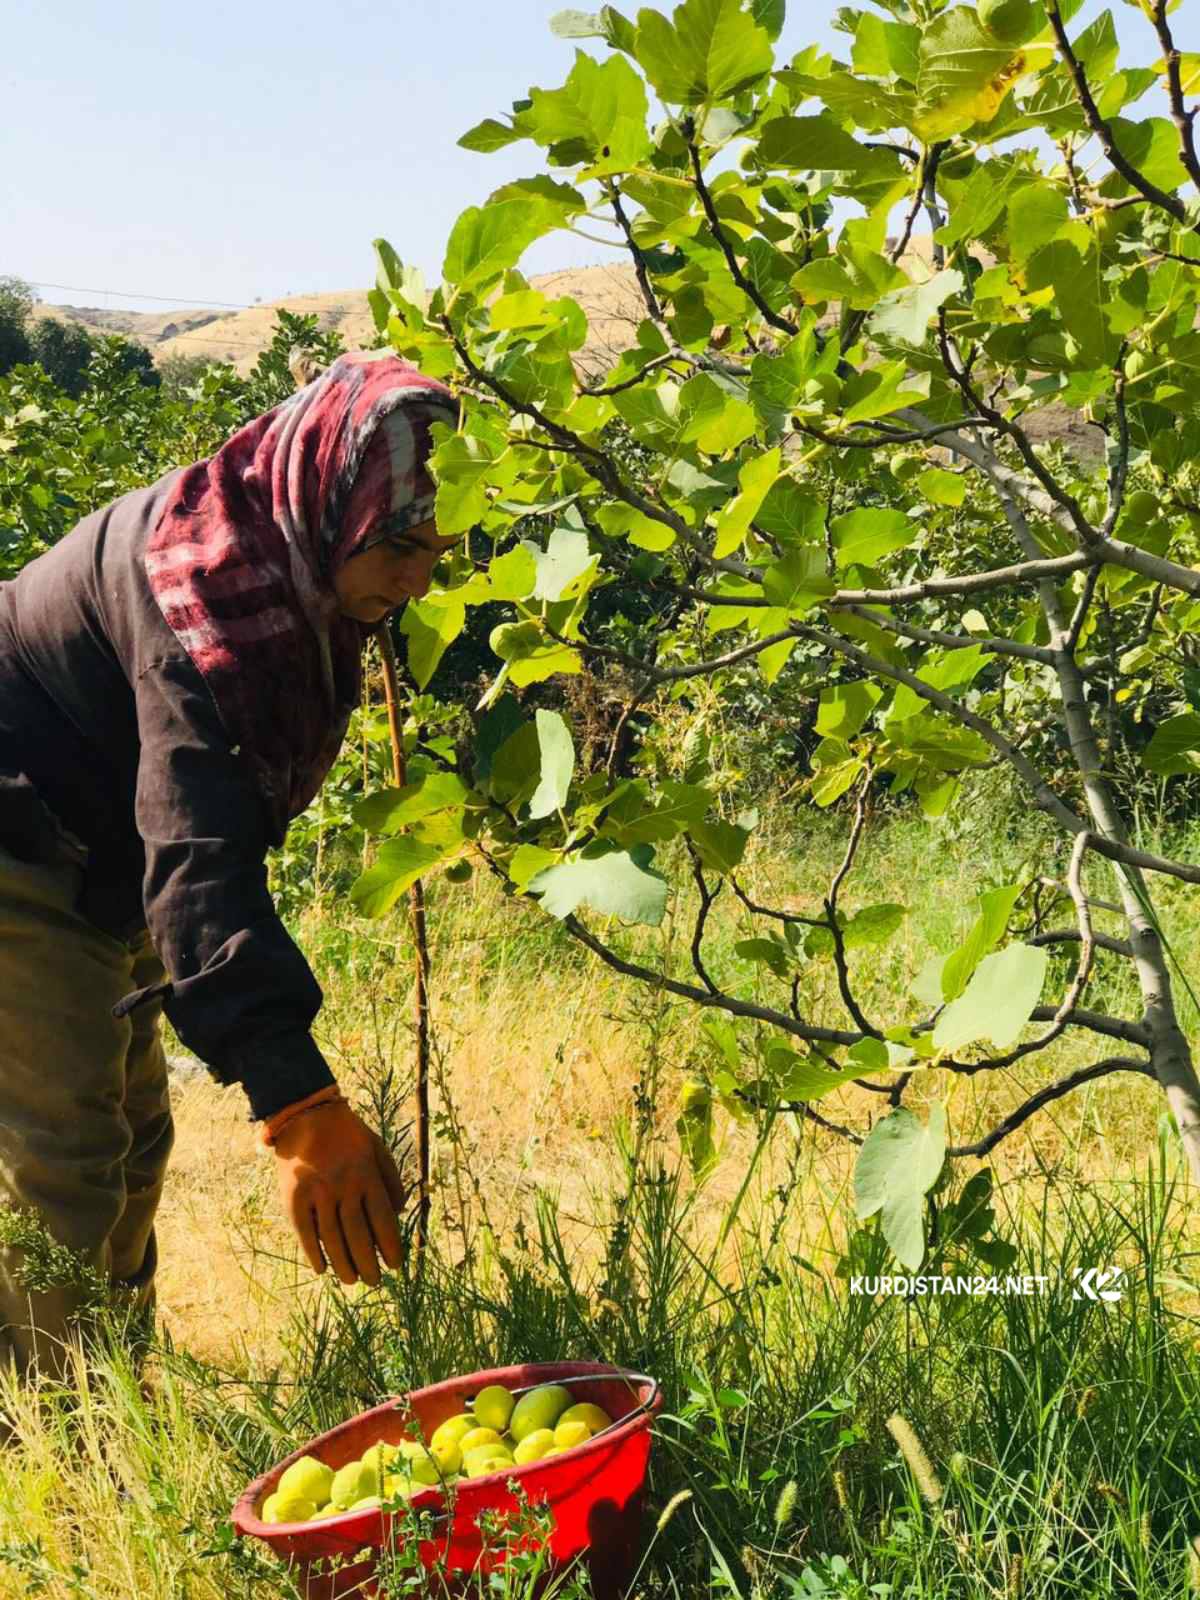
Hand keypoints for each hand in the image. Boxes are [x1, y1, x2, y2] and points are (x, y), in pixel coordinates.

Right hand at [273, 1101, 407, 1285]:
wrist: (306, 1114)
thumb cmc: (348, 1134)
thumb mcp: (377, 1148)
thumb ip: (390, 1180)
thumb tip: (400, 1213)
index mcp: (366, 1174)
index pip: (382, 1219)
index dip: (389, 1246)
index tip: (394, 1265)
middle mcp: (344, 1185)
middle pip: (358, 1234)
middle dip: (368, 1263)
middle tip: (374, 1281)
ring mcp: (317, 1192)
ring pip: (332, 1238)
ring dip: (343, 1264)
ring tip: (352, 1280)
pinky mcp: (293, 1197)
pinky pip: (304, 1232)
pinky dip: (313, 1253)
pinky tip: (322, 1269)